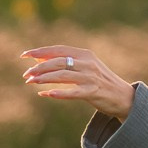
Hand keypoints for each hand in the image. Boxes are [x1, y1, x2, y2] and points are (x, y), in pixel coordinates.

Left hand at [20, 45, 135, 120]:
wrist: (123, 97)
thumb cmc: (100, 81)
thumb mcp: (85, 67)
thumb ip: (65, 62)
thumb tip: (39, 58)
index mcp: (84, 54)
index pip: (58, 50)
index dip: (40, 52)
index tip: (24, 56)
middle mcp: (87, 63)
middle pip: (58, 62)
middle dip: (39, 67)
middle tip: (26, 74)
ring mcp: (90, 78)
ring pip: (62, 76)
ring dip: (44, 78)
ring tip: (31, 82)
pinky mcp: (93, 92)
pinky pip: (72, 92)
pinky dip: (58, 93)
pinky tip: (45, 94)